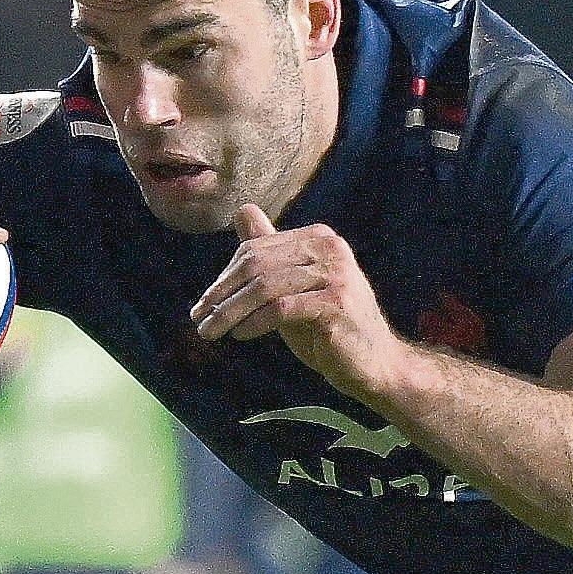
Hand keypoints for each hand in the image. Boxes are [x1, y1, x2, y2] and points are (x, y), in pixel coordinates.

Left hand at [188, 207, 405, 409]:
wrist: (374, 363)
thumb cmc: (328, 325)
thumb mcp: (292, 287)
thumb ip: (269, 251)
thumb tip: (243, 211)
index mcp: (318, 238)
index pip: (256, 249)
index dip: (224, 278)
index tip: (203, 305)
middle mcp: (330, 248)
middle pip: (257, 265)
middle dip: (221, 294)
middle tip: (198, 319)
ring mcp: (336, 274)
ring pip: (265, 288)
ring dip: (231, 312)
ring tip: (211, 331)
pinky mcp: (336, 302)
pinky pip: (282, 309)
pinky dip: (256, 323)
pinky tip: (241, 335)